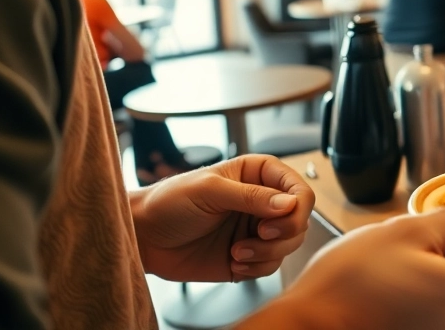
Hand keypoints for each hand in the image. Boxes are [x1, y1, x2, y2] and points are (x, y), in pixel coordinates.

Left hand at [130, 156, 312, 281]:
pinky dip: (257, 268)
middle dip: (283, 232)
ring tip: (238, 251)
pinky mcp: (248, 257)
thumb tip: (288, 203)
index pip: (298, 188)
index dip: (296, 206)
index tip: (275, 219)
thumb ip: (251, 196)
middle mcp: (261, 202)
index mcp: (257, 175)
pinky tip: (234, 262)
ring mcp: (255, 230)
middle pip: (299, 219)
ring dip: (267, 253)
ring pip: (289, 245)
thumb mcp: (210, 190)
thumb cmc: (169, 202)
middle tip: (259, 234)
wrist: (144, 237)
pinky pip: (271, 266)